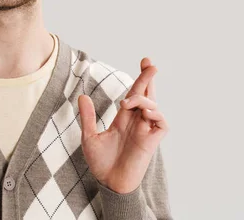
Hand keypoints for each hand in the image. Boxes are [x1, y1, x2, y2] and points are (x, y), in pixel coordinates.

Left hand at [78, 57, 168, 193]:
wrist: (109, 183)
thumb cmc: (101, 163)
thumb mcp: (90, 137)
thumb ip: (88, 117)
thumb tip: (82, 96)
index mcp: (124, 119)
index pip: (134, 94)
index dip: (139, 79)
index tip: (144, 62)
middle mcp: (136, 122)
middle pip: (147, 95)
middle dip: (148, 78)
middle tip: (150, 63)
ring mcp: (145, 130)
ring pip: (153, 106)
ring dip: (143, 99)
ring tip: (128, 102)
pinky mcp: (152, 141)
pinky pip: (161, 123)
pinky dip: (155, 114)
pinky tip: (144, 113)